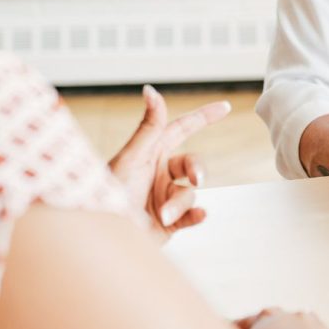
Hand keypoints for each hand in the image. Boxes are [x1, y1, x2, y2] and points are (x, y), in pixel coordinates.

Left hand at [109, 85, 230, 236]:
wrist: (102, 237)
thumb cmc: (109, 197)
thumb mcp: (131, 159)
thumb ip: (148, 127)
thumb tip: (151, 90)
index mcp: (149, 153)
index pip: (181, 129)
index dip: (203, 117)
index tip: (225, 107)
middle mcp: (158, 174)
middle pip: (192, 164)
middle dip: (197, 170)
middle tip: (196, 179)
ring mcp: (164, 198)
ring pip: (190, 194)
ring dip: (178, 204)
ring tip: (162, 215)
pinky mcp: (168, 223)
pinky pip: (191, 216)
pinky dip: (196, 216)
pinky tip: (200, 216)